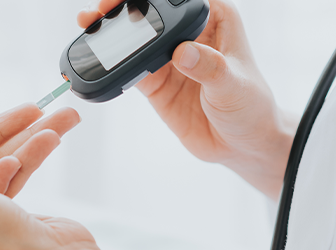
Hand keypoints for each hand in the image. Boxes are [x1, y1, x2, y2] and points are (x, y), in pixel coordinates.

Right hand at [78, 0, 296, 198]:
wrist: (241, 146)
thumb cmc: (251, 107)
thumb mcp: (234, 85)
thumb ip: (210, 67)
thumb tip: (183, 52)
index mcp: (216, 19)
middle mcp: (190, 34)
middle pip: (151, 14)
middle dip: (124, 8)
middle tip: (102, 8)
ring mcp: (169, 58)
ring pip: (134, 38)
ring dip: (110, 32)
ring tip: (88, 25)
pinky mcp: (155, 81)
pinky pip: (128, 68)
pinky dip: (111, 65)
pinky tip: (95, 58)